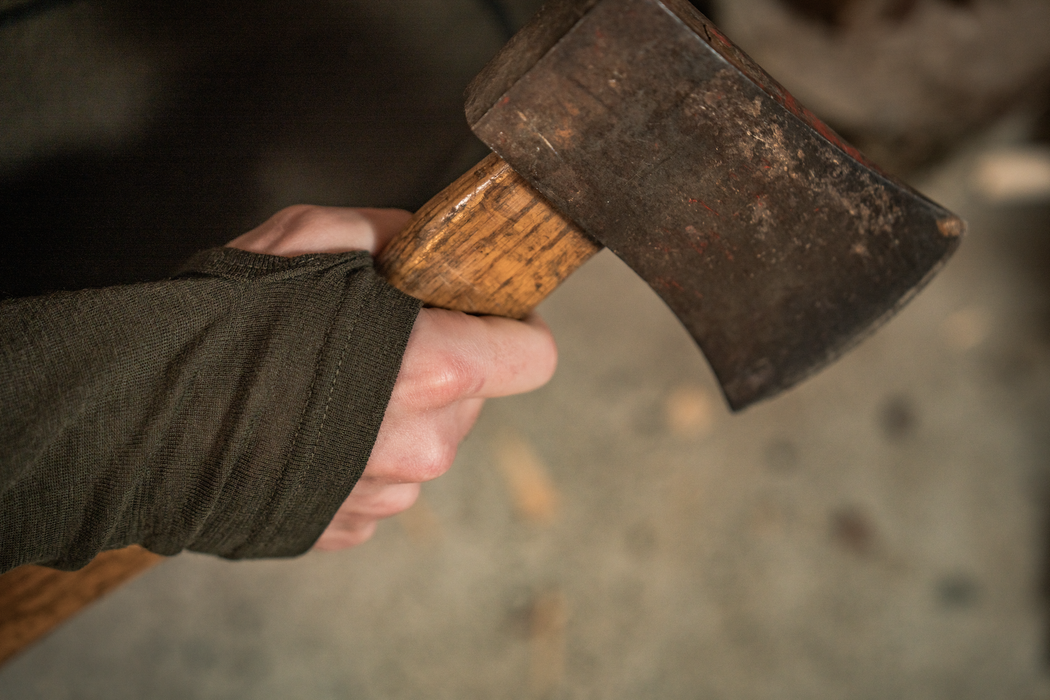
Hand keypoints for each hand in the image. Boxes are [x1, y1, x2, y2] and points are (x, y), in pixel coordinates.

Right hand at [228, 206, 557, 549]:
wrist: (136, 418)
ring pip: (425, 444)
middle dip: (441, 367)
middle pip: (472, 400)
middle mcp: (422, 446)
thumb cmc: (221, 325)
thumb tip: (426, 245)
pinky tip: (305, 428)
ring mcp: (383, 496)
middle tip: (378, 339)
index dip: (513, 328)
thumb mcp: (312, 234)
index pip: (534, 358)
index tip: (485, 315)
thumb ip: (391, 235)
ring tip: (325, 384)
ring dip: (396, 414)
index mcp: (435, 371)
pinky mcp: (345, 527)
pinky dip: (357, 454)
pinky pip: (379, 482)